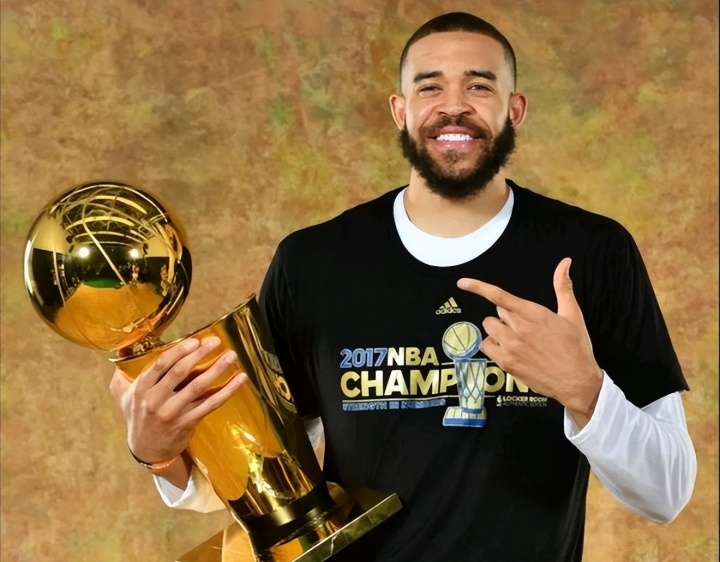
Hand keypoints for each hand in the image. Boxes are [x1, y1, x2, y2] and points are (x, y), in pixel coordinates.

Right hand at [109, 336, 246, 465]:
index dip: (179, 351)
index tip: (195, 340)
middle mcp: (155, 400)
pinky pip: (211, 404)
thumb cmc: (136, 416)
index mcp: (140, 389)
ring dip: (217, 369)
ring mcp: (172, 412)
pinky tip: (240, 379)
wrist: (146, 450)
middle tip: (216, 341)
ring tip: (232, 356)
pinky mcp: (188, 422)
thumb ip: (122, 375)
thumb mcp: (123, 396)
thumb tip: (123, 350)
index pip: (161, 364)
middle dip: (200, 354)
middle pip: (181, 372)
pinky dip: (227, 390)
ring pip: (198, 387)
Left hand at [457, 258, 602, 426]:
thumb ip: (563, 286)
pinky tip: (510, 350)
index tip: (462, 283)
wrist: (577, 382)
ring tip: (517, 339)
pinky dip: (494, 346)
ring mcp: (511, 347)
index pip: (500, 296)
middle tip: (525, 328)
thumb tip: (565, 263)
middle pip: (497, 312)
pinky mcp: (506, 362)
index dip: (479, 288)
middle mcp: (520, 329)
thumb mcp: (572, 314)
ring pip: (489, 328)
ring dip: (499, 330)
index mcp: (534, 314)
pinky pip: (486, 346)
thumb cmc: (576, 348)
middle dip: (508, 316)